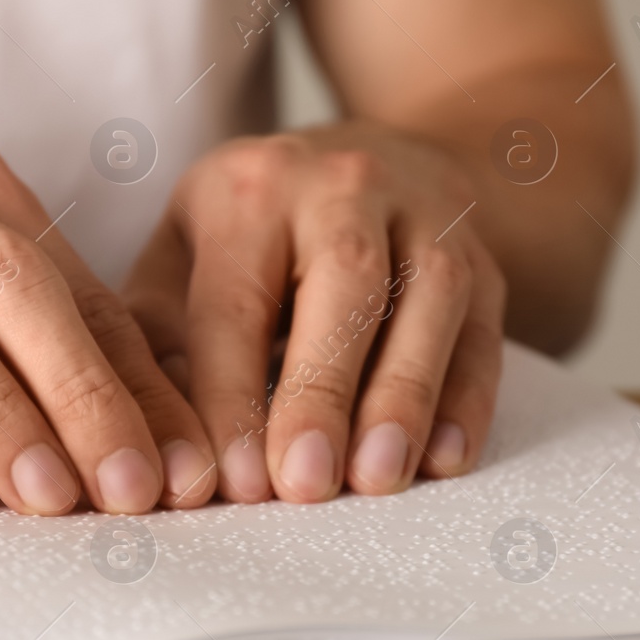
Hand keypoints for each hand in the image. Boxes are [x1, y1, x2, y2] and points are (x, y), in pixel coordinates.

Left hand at [123, 126, 505, 504]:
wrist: (381, 155)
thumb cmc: (257, 228)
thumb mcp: (187, 249)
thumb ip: (161, 334)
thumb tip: (155, 438)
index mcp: (252, 187)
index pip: (237, 302)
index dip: (232, 394)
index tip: (234, 480)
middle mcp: (345, 186)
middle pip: (342, 288)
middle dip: (323, 391)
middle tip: (306, 484)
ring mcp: (426, 215)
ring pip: (427, 302)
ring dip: (405, 397)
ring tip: (377, 478)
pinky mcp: (482, 260)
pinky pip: (484, 331)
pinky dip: (466, 400)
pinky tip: (442, 460)